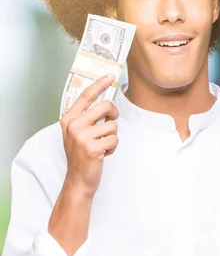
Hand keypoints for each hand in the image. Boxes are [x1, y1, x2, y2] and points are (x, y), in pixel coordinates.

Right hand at [59, 74, 119, 197]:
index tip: (110, 76)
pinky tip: (102, 153)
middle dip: (113, 113)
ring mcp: (82, 137)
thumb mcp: (78, 132)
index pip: (86, 96)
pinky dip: (113, 147)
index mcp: (69, 119)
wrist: (78, 179)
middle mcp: (73, 125)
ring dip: (112, 136)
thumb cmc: (81, 154)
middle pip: (105, 106)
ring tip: (101, 145)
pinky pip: (114, 139)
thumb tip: (105, 101)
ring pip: (113, 125)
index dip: (99, 84)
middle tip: (111, 121)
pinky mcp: (92, 148)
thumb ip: (86, 117)